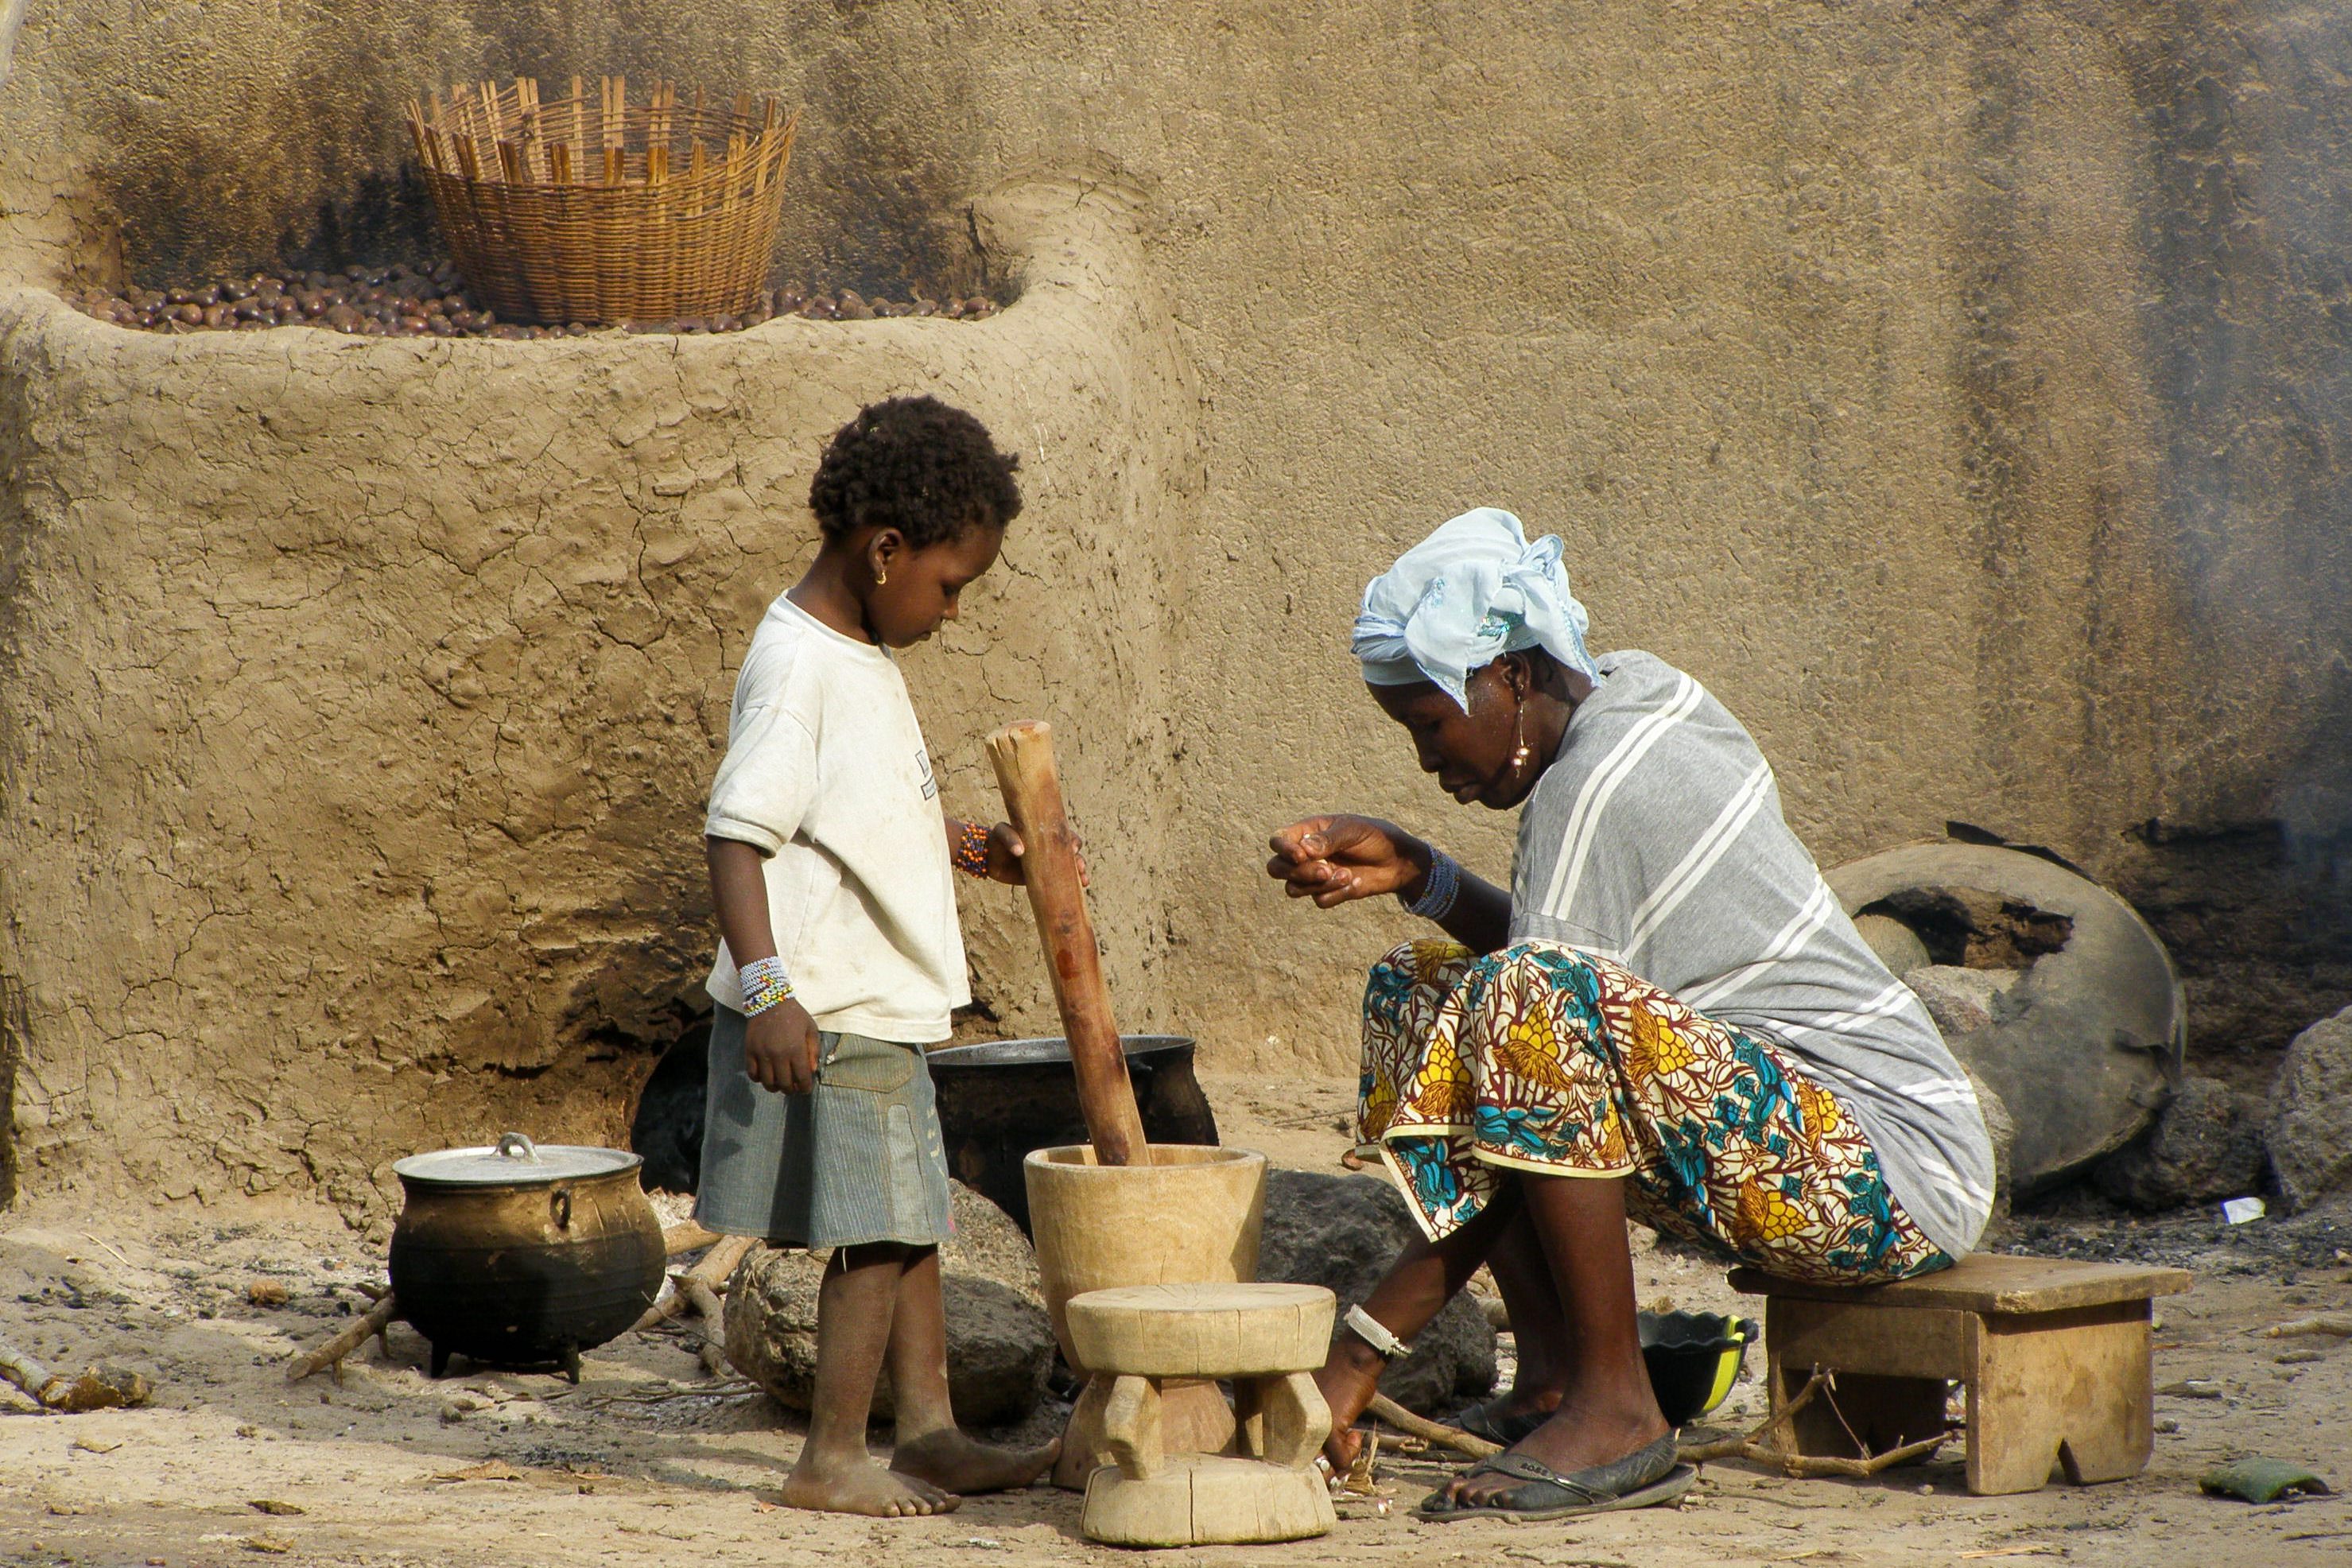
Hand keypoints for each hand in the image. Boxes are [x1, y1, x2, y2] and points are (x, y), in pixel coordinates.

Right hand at [743, 996, 820, 1093]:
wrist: (769, 1000)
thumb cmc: (794, 1015)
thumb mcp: (811, 1029)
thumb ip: (813, 1051)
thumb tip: (811, 1071)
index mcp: (796, 1049)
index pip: (802, 1078)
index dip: (805, 1088)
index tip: (805, 1089)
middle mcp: (778, 1054)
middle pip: (784, 1085)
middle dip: (791, 1090)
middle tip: (793, 1086)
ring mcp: (762, 1054)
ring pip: (768, 1083)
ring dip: (775, 1087)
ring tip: (779, 1083)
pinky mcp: (749, 1051)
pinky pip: (753, 1074)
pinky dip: (759, 1079)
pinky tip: (766, 1074)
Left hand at [984, 822, 1089, 888]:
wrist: (987, 859)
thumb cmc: (996, 840)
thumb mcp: (1001, 833)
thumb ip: (1010, 837)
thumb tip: (1020, 851)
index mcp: (1044, 833)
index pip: (1064, 835)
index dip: (1072, 840)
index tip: (1074, 848)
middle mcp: (1049, 848)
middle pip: (1071, 853)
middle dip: (1079, 859)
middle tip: (1080, 867)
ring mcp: (1047, 864)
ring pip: (1070, 867)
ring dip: (1080, 872)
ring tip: (1084, 880)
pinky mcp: (1043, 878)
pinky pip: (1061, 881)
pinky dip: (1072, 884)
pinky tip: (1081, 887)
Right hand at [1267, 814, 1431, 908]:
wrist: (1398, 861)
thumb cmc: (1375, 837)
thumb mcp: (1353, 831)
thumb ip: (1328, 840)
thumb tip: (1304, 850)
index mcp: (1308, 832)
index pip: (1279, 840)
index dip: (1283, 849)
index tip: (1300, 855)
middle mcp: (1306, 855)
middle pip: (1277, 868)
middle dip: (1299, 872)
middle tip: (1325, 870)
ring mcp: (1314, 876)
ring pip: (1294, 888)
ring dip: (1318, 885)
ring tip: (1346, 875)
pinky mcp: (1327, 893)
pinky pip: (1318, 900)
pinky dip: (1337, 894)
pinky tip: (1356, 882)